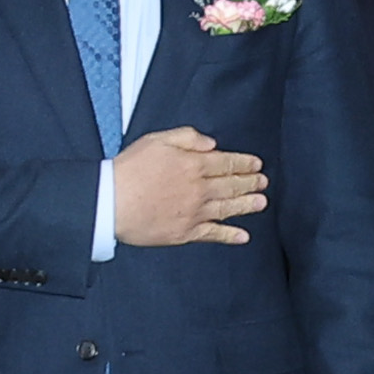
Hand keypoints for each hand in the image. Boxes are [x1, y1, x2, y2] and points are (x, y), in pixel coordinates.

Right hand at [113, 126, 264, 245]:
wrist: (111, 203)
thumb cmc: (130, 169)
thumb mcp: (157, 140)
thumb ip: (187, 138)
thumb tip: (212, 144)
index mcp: (193, 164)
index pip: (226, 163)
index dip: (244, 163)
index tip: (257, 164)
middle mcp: (199, 189)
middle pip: (231, 185)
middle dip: (250, 182)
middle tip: (263, 182)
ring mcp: (194, 213)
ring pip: (227, 208)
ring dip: (247, 205)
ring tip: (261, 203)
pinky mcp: (185, 233)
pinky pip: (213, 234)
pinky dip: (230, 235)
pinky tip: (243, 236)